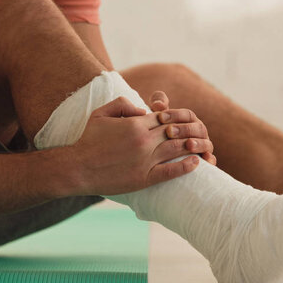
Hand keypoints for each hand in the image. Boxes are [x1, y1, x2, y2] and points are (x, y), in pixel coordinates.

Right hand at [72, 97, 210, 194]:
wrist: (77, 168)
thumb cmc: (87, 140)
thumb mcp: (101, 114)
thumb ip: (122, 104)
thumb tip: (142, 109)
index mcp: (135, 123)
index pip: (165, 117)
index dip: (177, 117)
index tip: (185, 119)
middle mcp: (143, 140)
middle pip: (175, 131)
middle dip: (190, 130)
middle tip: (201, 131)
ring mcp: (144, 160)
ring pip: (176, 149)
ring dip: (193, 146)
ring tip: (204, 146)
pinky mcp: (143, 178)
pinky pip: (170, 171)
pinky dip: (185, 166)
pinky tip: (196, 163)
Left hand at [150, 90, 216, 165]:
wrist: (159, 155)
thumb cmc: (158, 132)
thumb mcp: (156, 119)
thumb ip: (158, 104)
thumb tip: (159, 105)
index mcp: (190, 120)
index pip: (187, 115)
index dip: (175, 115)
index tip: (160, 117)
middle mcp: (199, 132)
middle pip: (197, 128)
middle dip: (184, 129)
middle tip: (169, 131)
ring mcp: (204, 145)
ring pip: (206, 142)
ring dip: (198, 143)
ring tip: (189, 144)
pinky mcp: (205, 159)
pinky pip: (211, 159)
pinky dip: (210, 158)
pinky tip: (206, 159)